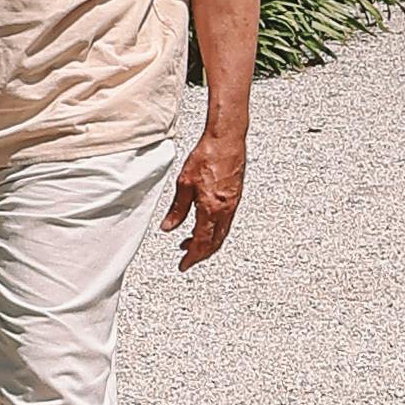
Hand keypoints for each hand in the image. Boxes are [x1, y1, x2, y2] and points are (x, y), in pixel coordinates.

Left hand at [169, 122, 246, 267]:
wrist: (227, 139)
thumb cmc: (207, 155)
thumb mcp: (184, 184)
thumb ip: (177, 209)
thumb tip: (168, 227)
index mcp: (211, 209)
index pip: (201, 242)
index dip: (191, 257)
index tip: (183, 264)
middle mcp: (225, 210)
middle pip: (214, 243)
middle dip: (200, 254)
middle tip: (186, 258)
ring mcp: (232, 204)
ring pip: (221, 234)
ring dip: (207, 243)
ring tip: (191, 243)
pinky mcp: (235, 197)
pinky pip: (226, 223)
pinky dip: (215, 231)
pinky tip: (205, 226)